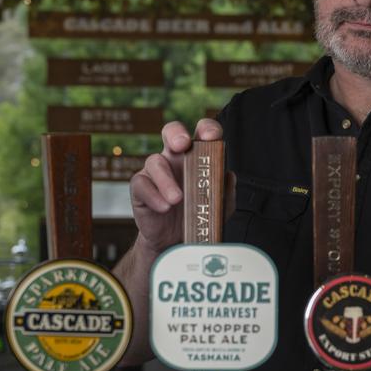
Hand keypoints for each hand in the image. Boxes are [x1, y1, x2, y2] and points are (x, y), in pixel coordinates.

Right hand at [129, 118, 222, 255]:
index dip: (207, 129)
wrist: (175, 242)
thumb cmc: (197, 217)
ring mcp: (156, 171)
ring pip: (155, 161)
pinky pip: (142, 184)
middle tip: (183, 145)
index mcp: (197, 157)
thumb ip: (226, 192)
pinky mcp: (141, 188)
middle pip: (171, 132)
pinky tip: (164, 207)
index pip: (202, 133)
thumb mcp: (218, 207)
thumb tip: (229, 176)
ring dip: (166, 180)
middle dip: (176, 134)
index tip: (211, 136)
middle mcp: (175, 159)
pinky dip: (154, 196)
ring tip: (177, 199)